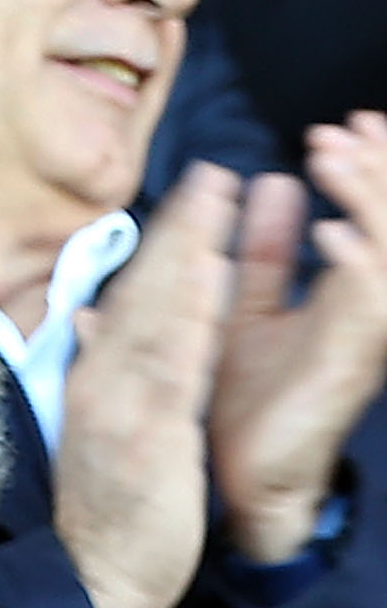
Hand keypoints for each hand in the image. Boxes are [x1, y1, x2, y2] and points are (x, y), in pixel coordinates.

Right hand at [56, 161, 234, 607]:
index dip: (159, 248)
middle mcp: (101, 389)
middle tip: (208, 173)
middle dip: (177, 230)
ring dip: (189, 250)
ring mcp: (122, 410)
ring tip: (217, 197)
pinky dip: (194, 311)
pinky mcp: (149, 436)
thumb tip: (85, 321)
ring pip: (159, 315)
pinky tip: (217, 270)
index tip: (186, 199)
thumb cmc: (106, 514)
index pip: (127, 305)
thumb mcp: (95, 435)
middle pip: (142, 296)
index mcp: (92, 386)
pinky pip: (177, 361)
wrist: (96, 580)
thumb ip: (95, 373)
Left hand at [210, 115, 386, 562]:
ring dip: (366, 198)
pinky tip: (330, 231)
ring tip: (332, 158)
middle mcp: (366, 311)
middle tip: (353, 126)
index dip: (371, 168)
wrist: (235, 483)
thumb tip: (270, 183)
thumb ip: (261, 252)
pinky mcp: (351, 365)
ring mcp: (364, 337)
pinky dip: (353, 261)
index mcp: (347, 295)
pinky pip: (369, 301)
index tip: (347, 124)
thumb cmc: (243, 404)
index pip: (377, 217)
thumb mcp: (247, 309)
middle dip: (379, 169)